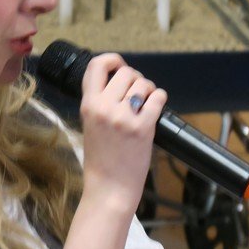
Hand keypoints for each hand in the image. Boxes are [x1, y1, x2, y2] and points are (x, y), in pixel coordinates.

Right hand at [78, 53, 167, 214]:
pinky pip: (157, 98)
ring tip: (146, 102)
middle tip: (137, 92)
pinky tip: (156, 106)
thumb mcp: (89, 125)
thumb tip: (119, 81)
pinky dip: (160, 99)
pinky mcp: (143, 128)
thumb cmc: (101, 160)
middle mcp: (104, 108)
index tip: (118, 65)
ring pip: (143, 83)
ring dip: (148, 89)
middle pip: (126, 72)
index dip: (111, 59)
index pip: (96, 66)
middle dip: (135, 78)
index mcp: (88, 105)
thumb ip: (99, 102)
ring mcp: (124, 118)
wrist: (109, 188)